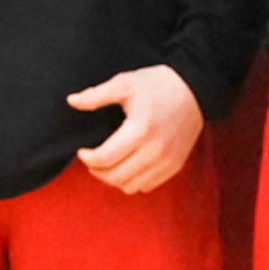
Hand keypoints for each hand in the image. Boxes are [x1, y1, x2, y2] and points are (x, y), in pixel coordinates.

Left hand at [66, 66, 205, 195]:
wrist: (196, 89)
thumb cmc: (158, 84)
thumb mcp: (125, 83)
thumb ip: (96, 95)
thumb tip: (71, 101)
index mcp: (141, 129)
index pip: (105, 158)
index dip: (88, 158)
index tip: (82, 151)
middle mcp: (156, 150)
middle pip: (116, 177)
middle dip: (97, 171)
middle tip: (92, 159)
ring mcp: (168, 161)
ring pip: (131, 186)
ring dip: (114, 179)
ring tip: (108, 164)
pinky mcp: (176, 165)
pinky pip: (148, 186)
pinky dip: (133, 180)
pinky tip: (127, 165)